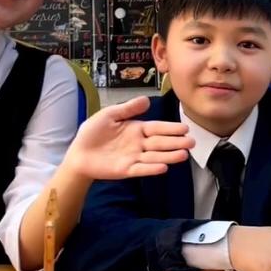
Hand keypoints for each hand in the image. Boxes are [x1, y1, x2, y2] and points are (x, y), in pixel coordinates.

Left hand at [63, 96, 193, 182]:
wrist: (78, 153)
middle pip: (160, 143)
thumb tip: (147, 99)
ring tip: (184, 155)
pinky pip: (141, 169)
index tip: (185, 128)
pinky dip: (152, 169)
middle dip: (176, 142)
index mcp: (136, 129)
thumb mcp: (109, 114)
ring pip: (155, 157)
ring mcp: (134, 158)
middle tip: (192, 142)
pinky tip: (163, 167)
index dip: (171, 128)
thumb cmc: (93, 132)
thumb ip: (128, 108)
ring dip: (169, 156)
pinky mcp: (126, 170)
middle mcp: (139, 144)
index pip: (157, 128)